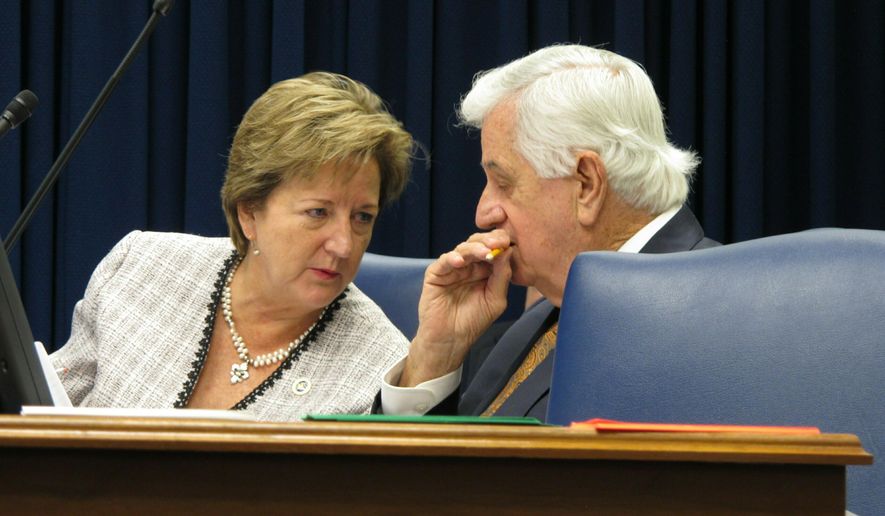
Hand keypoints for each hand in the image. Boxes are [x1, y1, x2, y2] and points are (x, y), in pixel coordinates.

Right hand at [399, 230, 512, 385]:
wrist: (451, 340)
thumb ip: (502, 276)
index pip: (493, 249)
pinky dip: (452, 258)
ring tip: (484, 253)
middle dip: (489, 240)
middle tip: (499, 242)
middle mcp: (468, 266)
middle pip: (477, 244)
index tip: (510, 242)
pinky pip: (443, 261)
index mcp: (484, 270)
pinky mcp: (435, 274)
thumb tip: (507, 251)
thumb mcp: (495, 300)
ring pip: (462, 249)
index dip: (500, 243)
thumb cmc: (474, 322)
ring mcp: (452, 268)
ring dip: (474, 249)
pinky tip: (461, 262)